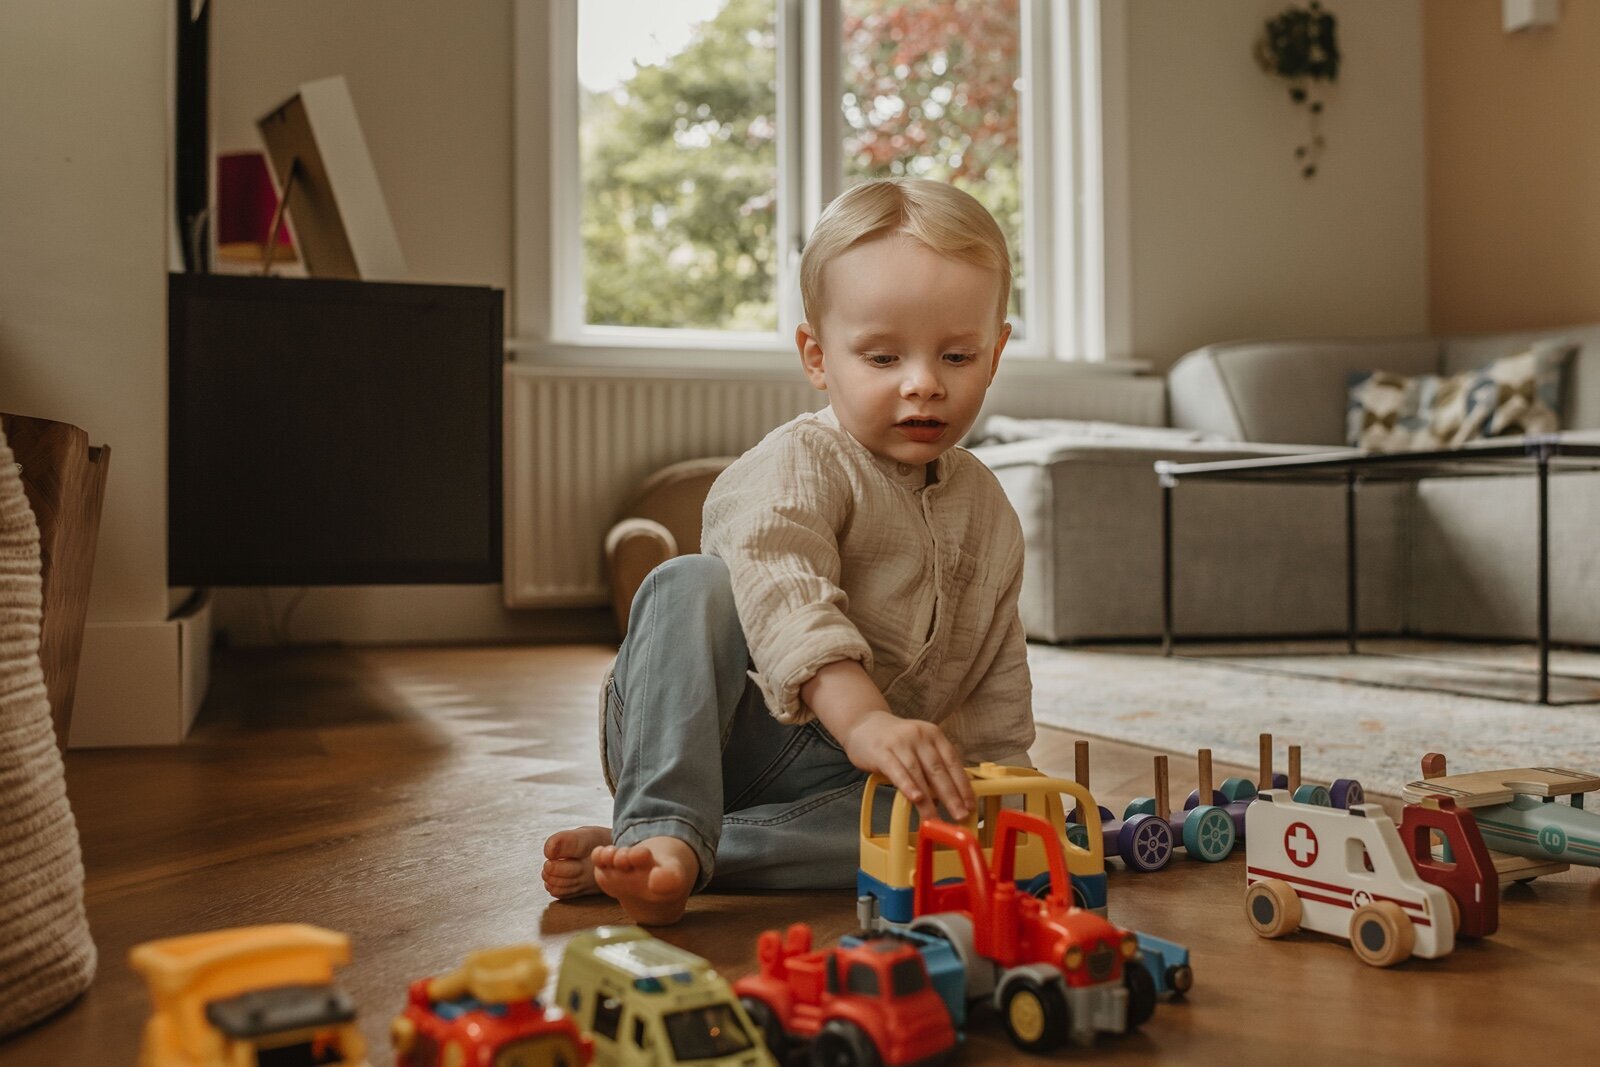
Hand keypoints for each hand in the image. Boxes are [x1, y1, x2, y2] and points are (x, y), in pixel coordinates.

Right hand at [835, 709, 973, 822]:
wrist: (864, 724)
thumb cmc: (896, 741)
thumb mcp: (920, 745)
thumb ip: (934, 763)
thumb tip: (954, 794)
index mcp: (934, 735)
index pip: (953, 762)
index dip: (963, 785)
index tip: (970, 805)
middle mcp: (919, 736)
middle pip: (938, 769)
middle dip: (951, 795)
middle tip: (959, 815)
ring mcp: (900, 743)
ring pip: (919, 774)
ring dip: (929, 799)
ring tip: (936, 819)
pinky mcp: (882, 751)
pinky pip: (897, 771)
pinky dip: (908, 786)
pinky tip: (915, 799)